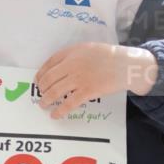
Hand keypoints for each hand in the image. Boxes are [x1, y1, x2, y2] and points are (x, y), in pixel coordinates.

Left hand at [34, 42, 158, 117]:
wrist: (126, 64)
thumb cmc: (109, 56)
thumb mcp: (88, 49)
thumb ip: (73, 56)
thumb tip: (59, 69)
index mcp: (71, 52)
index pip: (49, 63)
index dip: (40, 73)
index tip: (37, 81)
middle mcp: (72, 64)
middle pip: (49, 78)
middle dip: (41, 88)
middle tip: (40, 94)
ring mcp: (79, 78)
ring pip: (55, 91)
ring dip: (46, 100)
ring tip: (42, 105)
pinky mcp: (87, 91)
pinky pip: (68, 103)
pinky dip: (59, 111)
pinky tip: (55, 115)